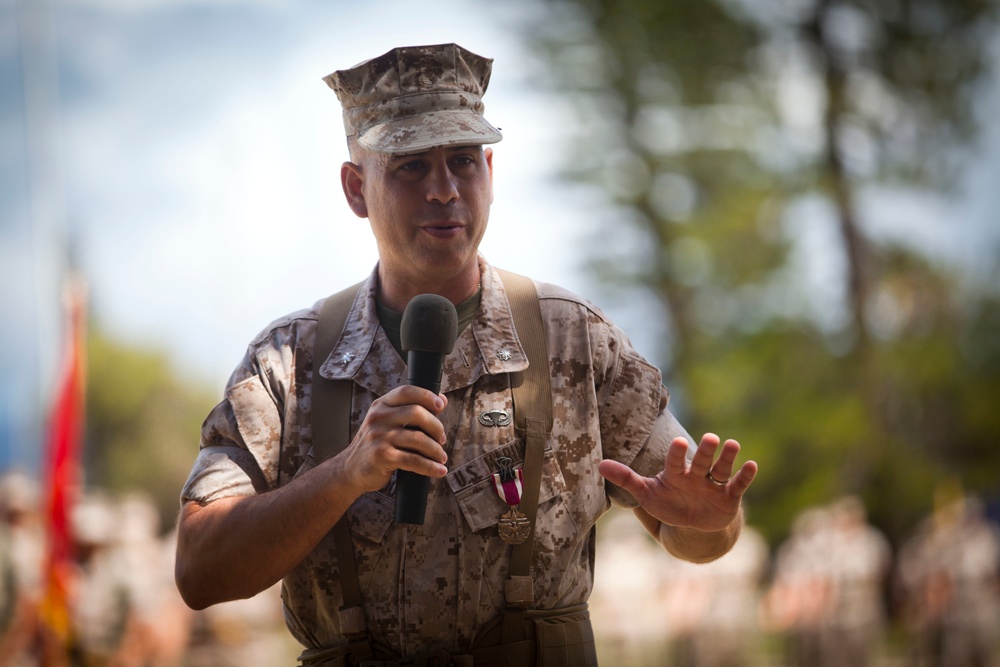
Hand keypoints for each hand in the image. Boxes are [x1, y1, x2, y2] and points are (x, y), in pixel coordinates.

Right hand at [336, 385, 449, 494]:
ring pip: (419, 439)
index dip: (426, 395)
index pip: (406, 392)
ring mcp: (379, 437)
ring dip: (436, 450)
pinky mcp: (382, 456)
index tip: (440, 405)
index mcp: (380, 406)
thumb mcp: (388, 423)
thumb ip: (412, 410)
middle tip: (441, 439)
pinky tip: (439, 470)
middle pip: (417, 413)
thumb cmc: (375, 445)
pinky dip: (430, 467)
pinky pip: (414, 460)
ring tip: (441, 457)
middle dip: (436, 427)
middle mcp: (378, 418)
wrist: (350, 470)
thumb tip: (443, 400)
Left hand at [598, 433, 756, 532]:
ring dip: (727, 457)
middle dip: (705, 451)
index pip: (675, 461)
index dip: (677, 453)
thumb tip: (598, 465)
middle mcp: (696, 475)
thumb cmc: (668, 504)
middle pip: (700, 460)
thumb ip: (626, 479)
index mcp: (675, 473)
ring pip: (721, 469)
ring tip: (733, 444)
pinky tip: (752, 464)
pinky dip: (745, 476)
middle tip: (710, 437)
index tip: (679, 442)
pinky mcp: (729, 496)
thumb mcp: (646, 494)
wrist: (693, 525)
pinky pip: (738, 484)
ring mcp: (713, 484)